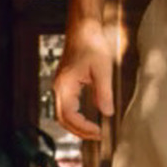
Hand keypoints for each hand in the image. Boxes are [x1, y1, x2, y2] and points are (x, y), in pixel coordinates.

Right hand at [53, 18, 114, 139]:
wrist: (83, 30)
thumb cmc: (92, 45)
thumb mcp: (102, 70)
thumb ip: (104, 93)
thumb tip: (107, 113)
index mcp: (65, 86)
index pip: (69, 115)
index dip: (84, 127)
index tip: (99, 131)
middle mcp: (58, 89)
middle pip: (62, 119)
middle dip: (78, 131)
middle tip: (97, 136)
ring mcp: (60, 87)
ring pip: (62, 115)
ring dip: (76, 125)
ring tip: (92, 131)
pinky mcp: (64, 85)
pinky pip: (65, 107)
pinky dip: (75, 117)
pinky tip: (87, 118)